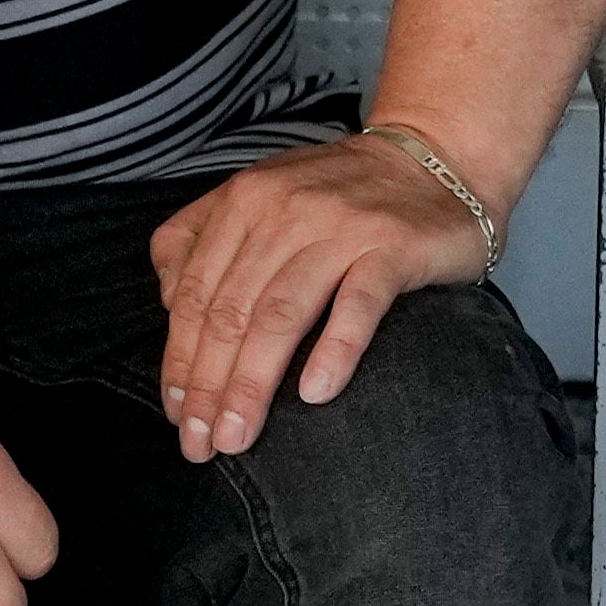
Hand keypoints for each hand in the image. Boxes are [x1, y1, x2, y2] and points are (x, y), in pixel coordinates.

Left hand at [147, 127, 495, 463]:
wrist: (437, 160)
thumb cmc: (341, 196)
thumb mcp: (262, 199)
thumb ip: (204, 238)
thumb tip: (168, 302)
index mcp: (244, 202)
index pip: (196, 294)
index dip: (180, 361)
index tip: (178, 418)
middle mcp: (285, 209)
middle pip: (232, 311)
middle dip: (210, 386)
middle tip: (204, 445)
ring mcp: (341, 227)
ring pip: (282, 314)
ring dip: (255, 382)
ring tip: (241, 435)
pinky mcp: (394, 246)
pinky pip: (359, 303)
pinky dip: (335, 349)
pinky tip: (316, 393)